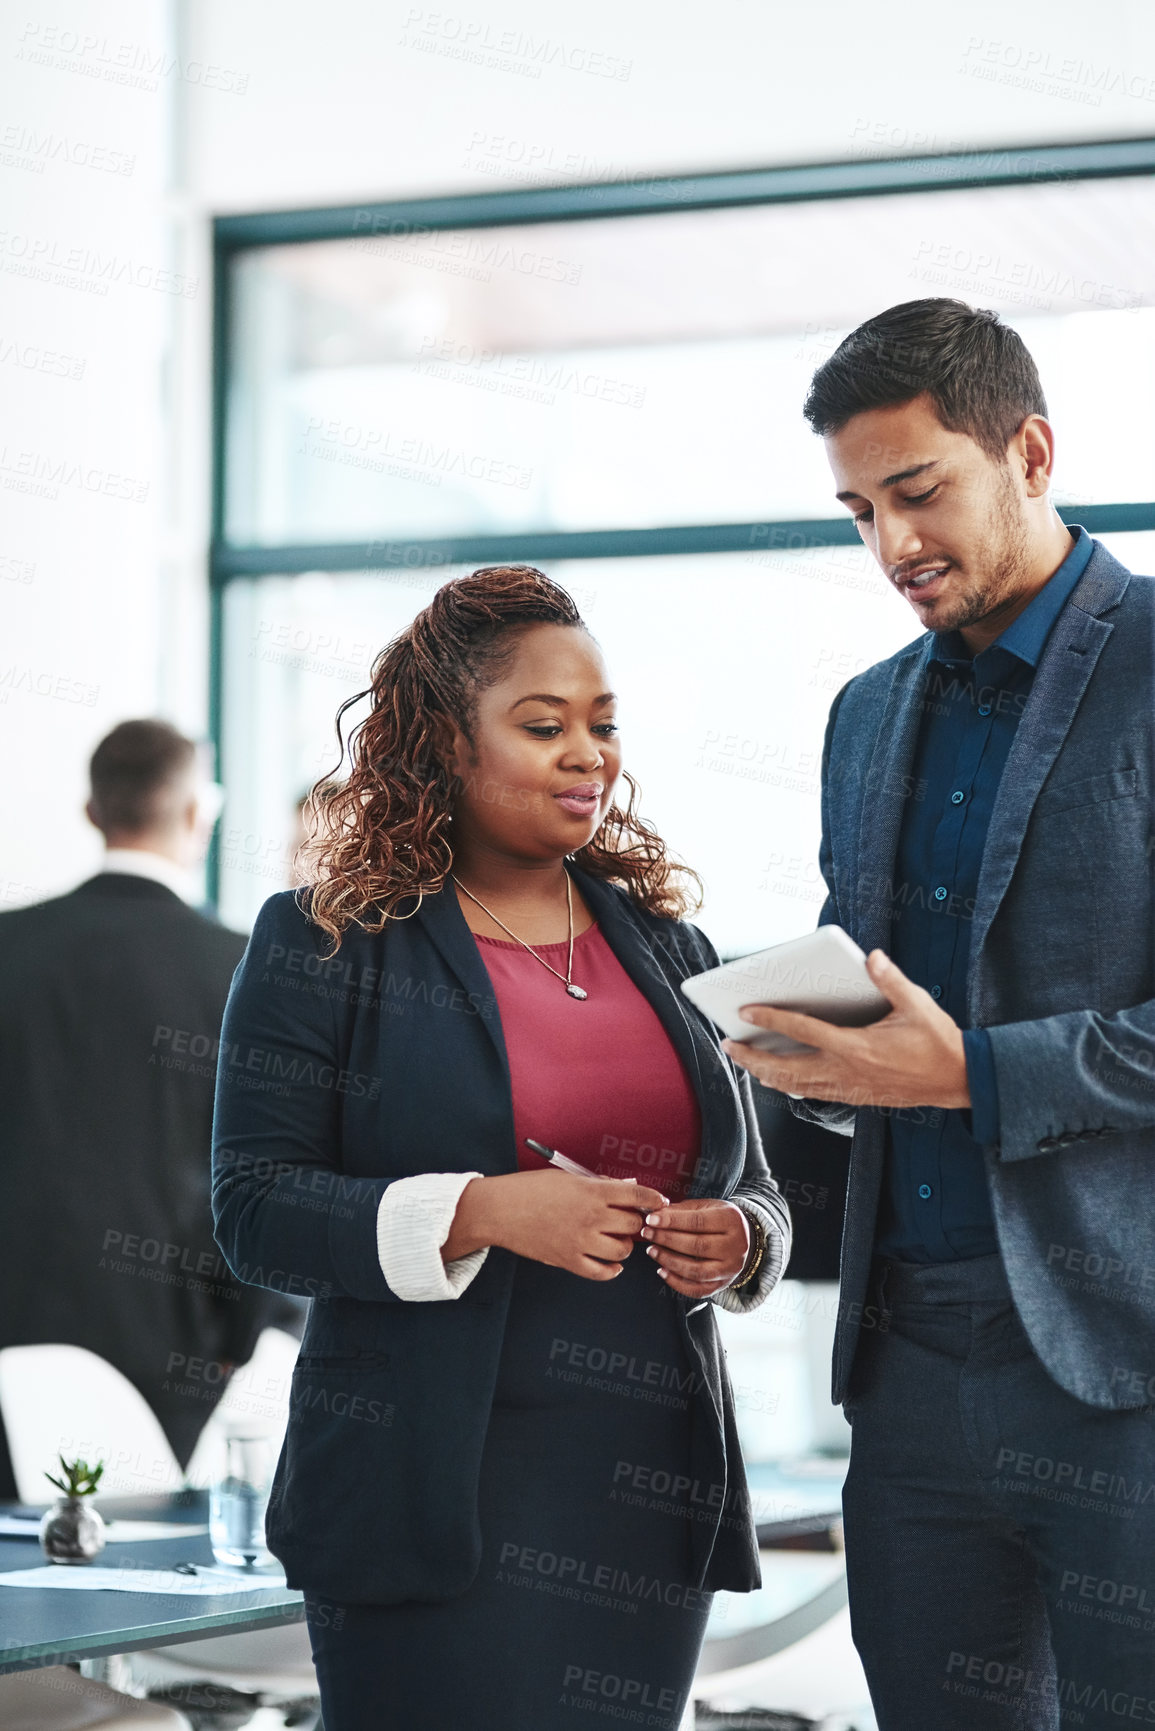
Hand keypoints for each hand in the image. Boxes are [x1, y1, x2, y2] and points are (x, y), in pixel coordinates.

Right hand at [446, 1169, 668, 1281]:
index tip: (659, 1202)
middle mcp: (591, 1217)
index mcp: (592, 1192)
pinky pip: (602, 1272)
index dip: (653, 1199)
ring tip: (616, 1239)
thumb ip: (599, 1185)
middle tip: (630, 1220)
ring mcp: (581, 1241)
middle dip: (636, 1222)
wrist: (500, 1210)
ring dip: (624, 1246)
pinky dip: (612, 1270)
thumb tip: (626, 1188)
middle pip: (634, 1224)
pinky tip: (612, 1263)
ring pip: (623, 1250)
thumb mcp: (568, 1178)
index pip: (636, 1194)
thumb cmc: (531, 1189)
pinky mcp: (569, 1260)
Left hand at [640, 1197, 750, 1297]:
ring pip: (696, 1270)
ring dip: (669, 1261)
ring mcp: (730, 1268)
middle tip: (647, 1233)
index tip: (651, 1219)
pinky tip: (661, 1271)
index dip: (672, 1221)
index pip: (698, 1222)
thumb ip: (682, 1210)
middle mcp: (735, 1246)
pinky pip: (698, 1289)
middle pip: (697, 1246)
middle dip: (667, 1239)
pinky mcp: (723, 1284)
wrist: (744, 1239)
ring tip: (651, 1250)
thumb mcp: (706, 1206)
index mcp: (731, 1220)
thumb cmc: (718, 1219)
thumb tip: (655, 1214)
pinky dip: (677, 1283)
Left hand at [721, 949, 969, 1109]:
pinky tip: (780, 1077)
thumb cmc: (938, 1041)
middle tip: (730, 1045)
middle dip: (753, 1057)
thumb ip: (890, 980)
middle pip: (787, 1068)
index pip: (803, 1030)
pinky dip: (791, 1085)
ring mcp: (850, 1088)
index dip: (772, 1018)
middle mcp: (847, 1071)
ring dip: (767, 1073)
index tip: (747, 1010)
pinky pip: (814, 1092)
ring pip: (796, 1085)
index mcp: (857, 1047)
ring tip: (745, 1061)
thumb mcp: (917, 1004)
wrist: (958, 1081)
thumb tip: (871, 957)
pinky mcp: (855, 1097)